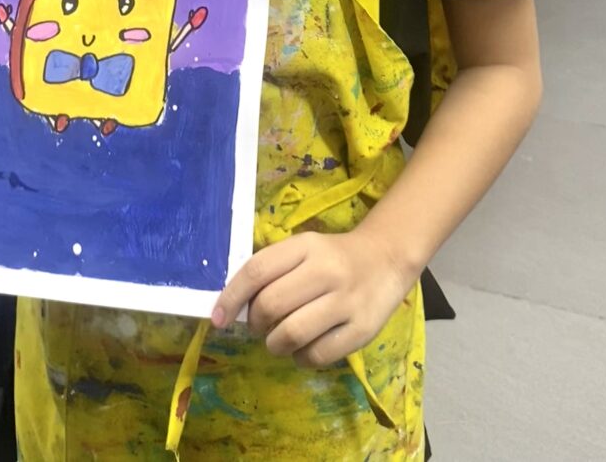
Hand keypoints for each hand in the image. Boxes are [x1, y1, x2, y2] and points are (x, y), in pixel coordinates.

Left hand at [211, 230, 412, 367]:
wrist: (386, 259)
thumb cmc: (334, 256)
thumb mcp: (304, 249)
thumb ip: (273, 270)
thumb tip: (232, 304)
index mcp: (306, 246)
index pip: (257, 271)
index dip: (231, 297)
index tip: (218, 318)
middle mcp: (326, 271)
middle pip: (271, 305)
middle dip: (256, 324)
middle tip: (261, 327)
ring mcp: (346, 302)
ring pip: (291, 335)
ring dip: (275, 345)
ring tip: (279, 340)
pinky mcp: (362, 330)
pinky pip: (317, 356)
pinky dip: (301, 358)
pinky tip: (303, 349)